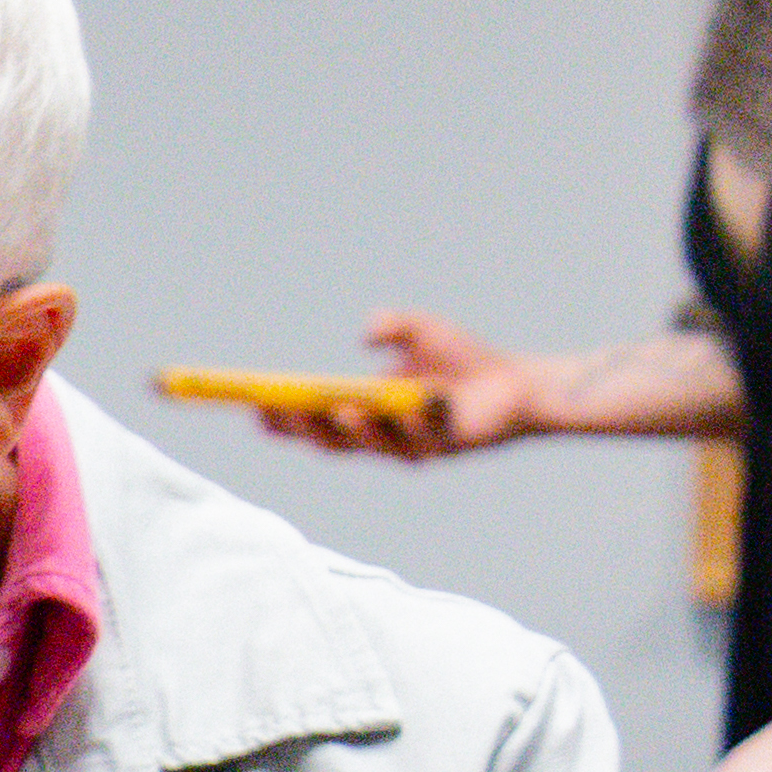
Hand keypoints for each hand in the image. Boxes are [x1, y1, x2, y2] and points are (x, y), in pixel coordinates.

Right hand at [251, 314, 543, 459]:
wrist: (517, 384)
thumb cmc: (464, 360)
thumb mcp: (422, 331)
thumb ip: (395, 325)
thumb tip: (367, 332)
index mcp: (364, 412)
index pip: (313, 423)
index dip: (282, 421)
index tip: (254, 407)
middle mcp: (380, 435)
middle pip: (330, 442)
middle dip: (305, 428)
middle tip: (284, 412)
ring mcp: (409, 445)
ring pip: (372, 444)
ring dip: (356, 429)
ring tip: (345, 408)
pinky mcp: (442, 446)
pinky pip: (424, 436)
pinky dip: (420, 417)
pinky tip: (419, 398)